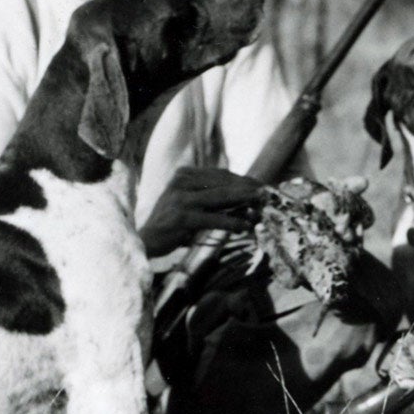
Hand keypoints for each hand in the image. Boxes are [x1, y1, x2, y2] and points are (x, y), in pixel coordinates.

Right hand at [140, 166, 263, 257]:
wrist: (147, 239)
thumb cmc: (172, 223)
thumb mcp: (190, 203)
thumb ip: (211, 196)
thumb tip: (244, 196)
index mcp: (184, 174)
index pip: (220, 174)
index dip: (243, 179)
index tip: (261, 185)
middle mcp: (182, 181)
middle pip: (223, 182)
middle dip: (247, 189)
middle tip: (266, 195)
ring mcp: (181, 198)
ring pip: (220, 197)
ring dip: (243, 202)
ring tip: (260, 207)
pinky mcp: (182, 216)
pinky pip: (213, 218)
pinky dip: (231, 222)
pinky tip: (245, 227)